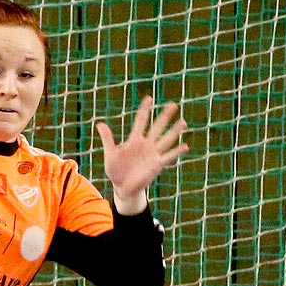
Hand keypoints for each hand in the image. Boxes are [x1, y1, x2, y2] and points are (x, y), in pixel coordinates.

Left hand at [95, 96, 188, 213]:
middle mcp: (146, 145)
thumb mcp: (110, 154)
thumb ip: (108, 139)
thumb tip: (99, 124)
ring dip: (174, 131)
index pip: (141, 121)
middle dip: (164, 116)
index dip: (144, 110)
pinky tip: (185, 146)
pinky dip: (176, 152)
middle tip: (173, 104)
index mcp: (134, 140)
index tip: (149, 98)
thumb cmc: (115, 171)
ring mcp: (153, 154)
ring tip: (183, 122)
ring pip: (165, 140)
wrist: (122, 188)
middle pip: (157, 127)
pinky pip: (168, 157)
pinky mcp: (157, 165)